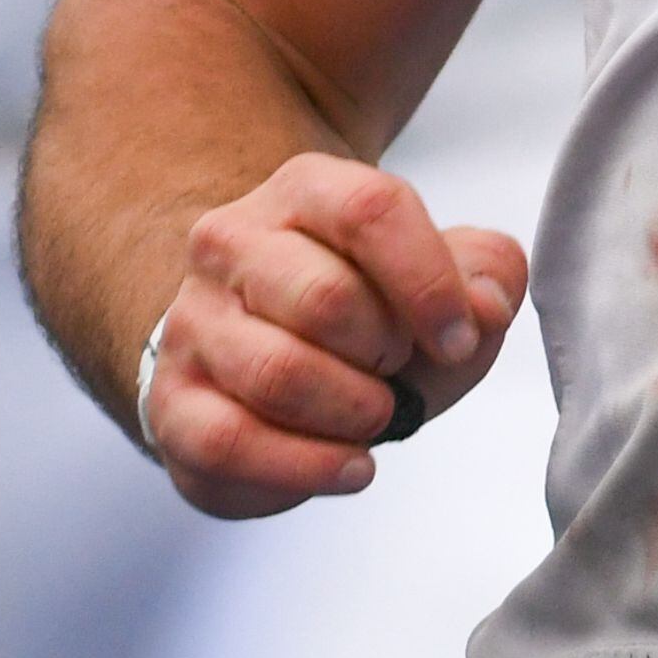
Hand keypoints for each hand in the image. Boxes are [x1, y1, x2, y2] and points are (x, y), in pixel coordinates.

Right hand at [138, 153, 529, 519]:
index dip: (429, 281)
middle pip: (323, 297)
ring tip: (380, 417)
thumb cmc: (363, 311)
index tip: (460, 337)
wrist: (265, 352)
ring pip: (277, 373)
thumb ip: (486, 274)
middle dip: (385, 349)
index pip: (371, 209)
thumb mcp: (436, 277)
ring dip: (352, 411)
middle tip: (401, 369)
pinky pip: (231, 443)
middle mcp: (232, 243)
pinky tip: (355, 465)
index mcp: (304, 190)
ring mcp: (192, 323)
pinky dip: (308, 466)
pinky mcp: (171, 403)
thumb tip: (486, 306)